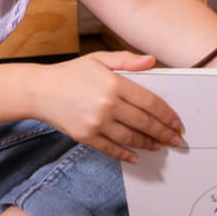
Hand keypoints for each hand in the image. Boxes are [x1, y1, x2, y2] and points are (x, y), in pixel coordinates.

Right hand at [35, 51, 181, 162]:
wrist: (40, 90)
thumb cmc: (72, 73)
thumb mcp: (100, 58)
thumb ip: (127, 60)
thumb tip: (152, 60)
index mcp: (115, 84)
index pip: (150, 102)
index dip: (167, 114)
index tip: (176, 121)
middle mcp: (107, 105)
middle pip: (144, 122)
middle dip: (163, 132)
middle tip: (175, 139)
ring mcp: (96, 123)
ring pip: (130, 138)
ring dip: (148, 144)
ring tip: (159, 146)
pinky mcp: (86, 137)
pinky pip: (111, 149)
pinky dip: (125, 154)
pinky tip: (136, 156)